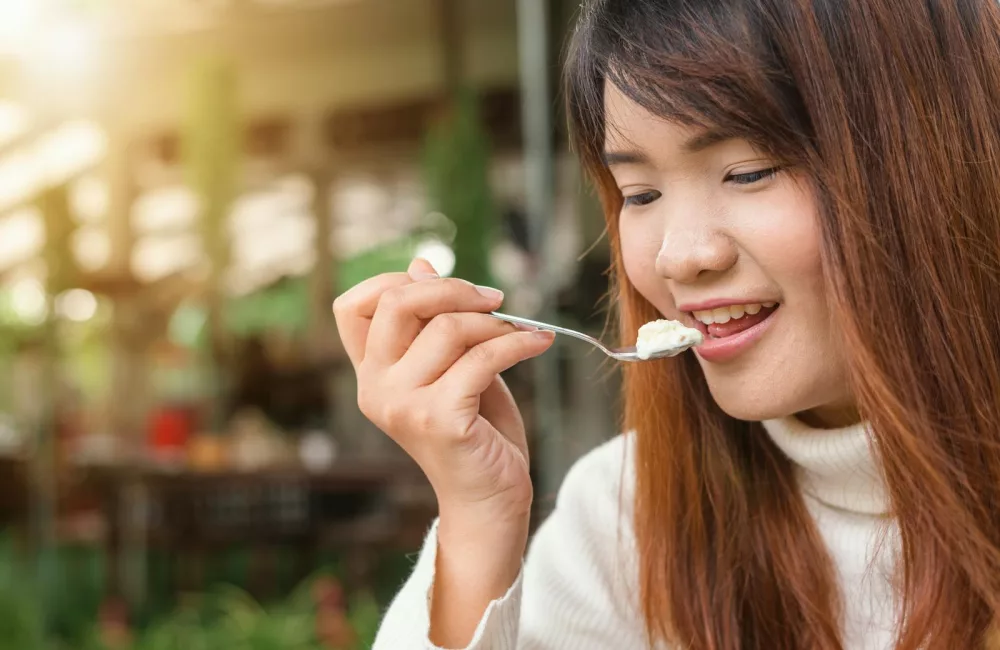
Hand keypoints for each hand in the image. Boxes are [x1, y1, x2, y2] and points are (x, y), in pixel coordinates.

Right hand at [333, 259, 554, 645]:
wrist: (490, 500)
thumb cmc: (475, 429)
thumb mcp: (452, 365)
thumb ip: (433, 321)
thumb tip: (420, 263)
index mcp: (371, 373)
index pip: (352, 306)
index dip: (394, 281)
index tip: (444, 283)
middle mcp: (375, 388)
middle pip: (398, 302)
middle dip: (453, 289)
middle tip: (495, 299)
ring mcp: (403, 405)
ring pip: (449, 328)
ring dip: (497, 324)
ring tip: (522, 334)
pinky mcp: (439, 419)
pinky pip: (483, 358)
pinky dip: (518, 343)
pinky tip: (538, 342)